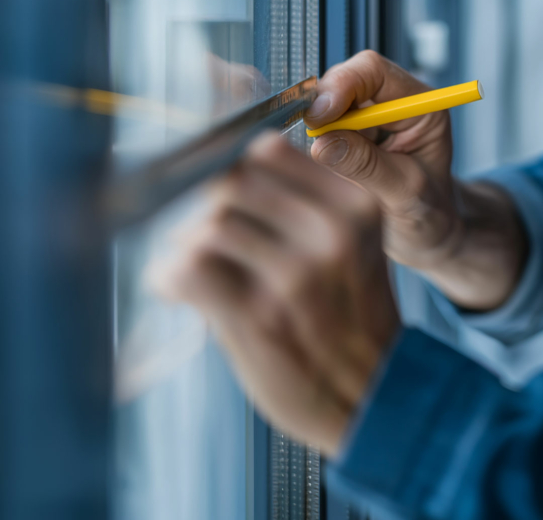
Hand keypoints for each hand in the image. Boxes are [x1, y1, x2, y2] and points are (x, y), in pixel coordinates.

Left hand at [151, 132, 399, 454]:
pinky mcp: (259, 316)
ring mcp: (295, 273)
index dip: (233, 166)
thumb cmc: (351, 316)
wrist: (372, 394)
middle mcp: (330, 231)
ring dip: (184, 243)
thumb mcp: (355, 243)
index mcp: (356, 203)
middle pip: (232, 181)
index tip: (219, 188)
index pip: (269, 150)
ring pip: (207, 225)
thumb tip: (226, 166)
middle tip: (197, 228)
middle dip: (203, 203)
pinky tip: (177, 289)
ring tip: (190, 264)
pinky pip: (188, 269)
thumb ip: (308, 201)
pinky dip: (169, 276)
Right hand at [305, 51, 526, 310]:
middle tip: (313, 142)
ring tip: (330, 168)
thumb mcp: (405, 195)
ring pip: (328, 103)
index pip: (375, 72)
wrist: (429, 235)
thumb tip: (321, 143)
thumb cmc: (429, 215)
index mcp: (421, 106)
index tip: (320, 116)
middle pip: (346, 80)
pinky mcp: (351, 134)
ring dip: (319, 130)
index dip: (342, 85)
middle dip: (324, 108)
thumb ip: (367, 166)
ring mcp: (370, 117)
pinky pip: (322, 128)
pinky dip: (317, 144)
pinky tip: (327, 172)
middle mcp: (395, 102)